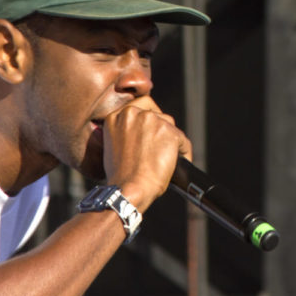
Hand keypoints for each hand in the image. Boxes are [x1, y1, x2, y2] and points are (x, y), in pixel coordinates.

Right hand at [100, 96, 191, 212]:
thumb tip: (142, 134)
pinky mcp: (169, 132)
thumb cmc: (120, 176)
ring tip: (168, 158)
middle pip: (156, 113)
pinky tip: (178, 164)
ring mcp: (151, 121)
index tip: (151, 131)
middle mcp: (133, 113)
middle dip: (160, 128)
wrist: (129, 188)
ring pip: (170, 126)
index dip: (147, 119)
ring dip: (171, 140)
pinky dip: (184, 152)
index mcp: (115, 116)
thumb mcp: (112, 147)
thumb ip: (124, 133)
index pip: (139, 106)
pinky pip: (183, 140)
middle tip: (161, 145)